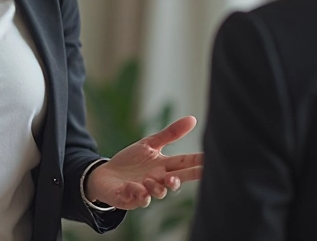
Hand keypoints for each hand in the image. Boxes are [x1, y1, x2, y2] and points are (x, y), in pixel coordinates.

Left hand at [85, 116, 202, 209]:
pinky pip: (136, 198)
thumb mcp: (150, 144)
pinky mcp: (129, 198)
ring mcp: (145, 191)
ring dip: (156, 187)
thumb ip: (171, 134)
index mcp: (164, 166)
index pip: (185, 163)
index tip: (210, 159)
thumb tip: (193, 118)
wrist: (106, 175)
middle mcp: (157, 180)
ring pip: (158, 193)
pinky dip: (136, 192)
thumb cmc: (131, 161)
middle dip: (183, 179)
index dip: (197, 162)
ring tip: (148, 179)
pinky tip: (132, 186)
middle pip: (176, 181)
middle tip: (187, 176)